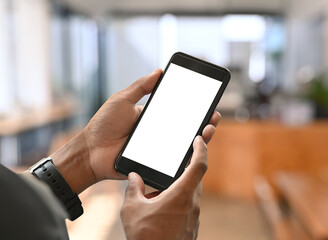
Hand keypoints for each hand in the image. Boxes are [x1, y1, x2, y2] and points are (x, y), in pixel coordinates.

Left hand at [50, 69, 220, 193]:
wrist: (90, 152)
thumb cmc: (103, 125)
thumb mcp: (123, 100)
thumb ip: (141, 87)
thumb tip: (159, 70)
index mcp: (153, 118)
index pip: (177, 112)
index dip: (193, 108)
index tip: (206, 100)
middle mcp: (159, 134)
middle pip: (185, 129)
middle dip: (202, 123)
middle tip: (213, 116)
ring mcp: (158, 150)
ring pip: (183, 145)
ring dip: (200, 138)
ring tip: (209, 129)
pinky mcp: (154, 164)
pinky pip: (173, 161)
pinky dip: (186, 156)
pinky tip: (196, 147)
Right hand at [121, 136, 207, 239]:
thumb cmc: (145, 237)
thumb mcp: (132, 209)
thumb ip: (134, 188)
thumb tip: (134, 176)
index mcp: (182, 194)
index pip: (199, 164)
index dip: (201, 148)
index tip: (199, 139)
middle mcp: (193, 204)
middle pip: (195, 178)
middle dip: (186, 168)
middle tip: (175, 160)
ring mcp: (194, 217)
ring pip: (191, 193)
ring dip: (179, 187)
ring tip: (159, 190)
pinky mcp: (191, 227)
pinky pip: (188, 207)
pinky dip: (178, 201)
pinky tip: (161, 207)